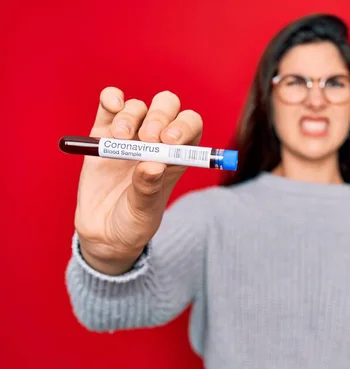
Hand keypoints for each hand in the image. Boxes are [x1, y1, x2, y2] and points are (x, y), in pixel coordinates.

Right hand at [74, 87, 202, 274]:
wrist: (103, 233)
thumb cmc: (134, 222)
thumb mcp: (144, 211)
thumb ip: (148, 189)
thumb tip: (153, 165)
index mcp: (177, 156)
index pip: (191, 126)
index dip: (184, 126)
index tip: (170, 141)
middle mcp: (156, 141)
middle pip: (167, 107)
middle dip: (160, 115)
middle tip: (149, 138)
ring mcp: (129, 135)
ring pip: (138, 106)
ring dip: (131, 116)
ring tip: (120, 139)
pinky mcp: (102, 133)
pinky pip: (109, 105)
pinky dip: (111, 98)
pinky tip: (112, 105)